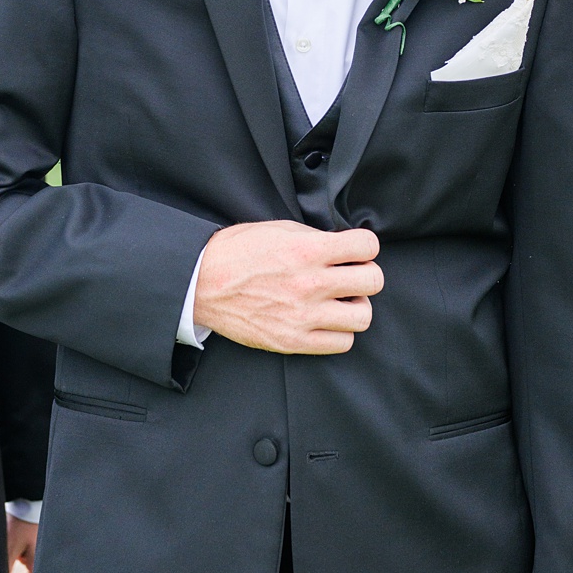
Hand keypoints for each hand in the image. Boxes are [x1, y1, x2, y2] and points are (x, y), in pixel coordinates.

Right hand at [192, 221, 381, 354]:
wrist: (199, 283)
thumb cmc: (235, 252)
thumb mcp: (276, 229)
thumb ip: (314, 237)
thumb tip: (343, 247)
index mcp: (306, 250)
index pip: (367, 246)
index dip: (363, 246)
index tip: (354, 251)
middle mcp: (309, 283)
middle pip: (373, 280)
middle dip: (364, 274)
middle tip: (348, 276)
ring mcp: (303, 316)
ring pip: (363, 316)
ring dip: (354, 306)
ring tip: (338, 301)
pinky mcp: (293, 341)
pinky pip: (342, 343)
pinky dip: (338, 332)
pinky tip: (323, 320)